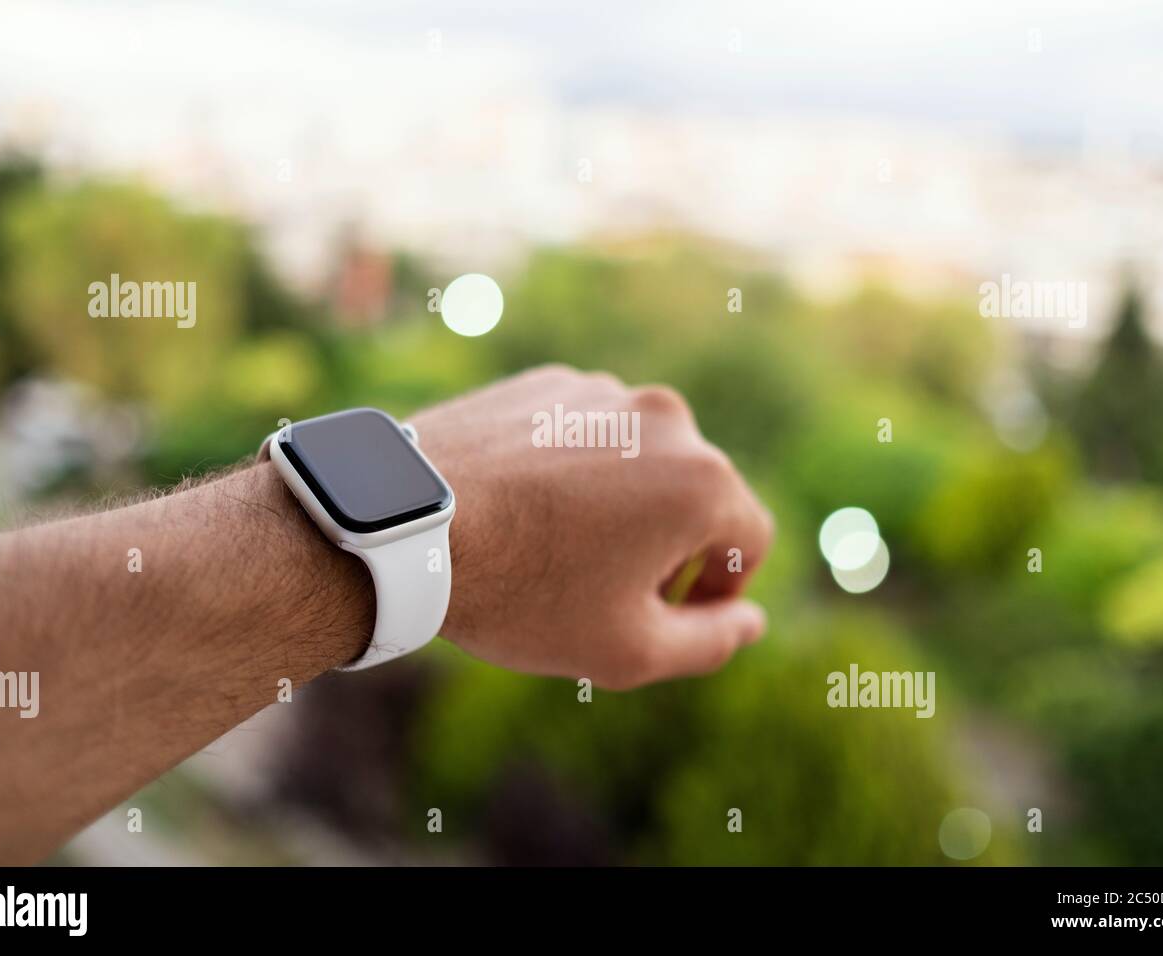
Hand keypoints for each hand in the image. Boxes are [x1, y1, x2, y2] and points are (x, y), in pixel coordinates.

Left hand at [412, 364, 773, 688]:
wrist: (410, 524)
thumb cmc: (523, 593)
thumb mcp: (629, 649)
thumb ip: (711, 642)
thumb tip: (752, 622)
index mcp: (703, 482)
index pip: (750, 538)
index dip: (721, 587)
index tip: (670, 612)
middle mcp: (666, 420)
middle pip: (697, 494)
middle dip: (669, 546)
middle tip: (608, 591)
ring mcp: (603, 392)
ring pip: (639, 460)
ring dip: (621, 505)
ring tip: (557, 549)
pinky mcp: (548, 384)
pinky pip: (586, 434)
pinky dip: (574, 471)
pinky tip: (525, 512)